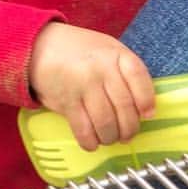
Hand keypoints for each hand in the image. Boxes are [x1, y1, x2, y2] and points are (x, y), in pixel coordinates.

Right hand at [28, 22, 155, 149]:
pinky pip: (84, 129)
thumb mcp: (107, 49)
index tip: (147, 114)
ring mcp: (83, 84)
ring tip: (110, 138)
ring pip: (106, 122)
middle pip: (124, 106)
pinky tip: (92, 142)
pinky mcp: (66, 101)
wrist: (40, 46)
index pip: (139, 77)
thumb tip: (143, 108)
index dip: (146, 100)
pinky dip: (90, 142)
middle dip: (129, 128)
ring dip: (111, 137)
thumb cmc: (79, 51)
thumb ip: (125, 71)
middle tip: (127, 135)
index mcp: (115, 53)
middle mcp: (101, 68)